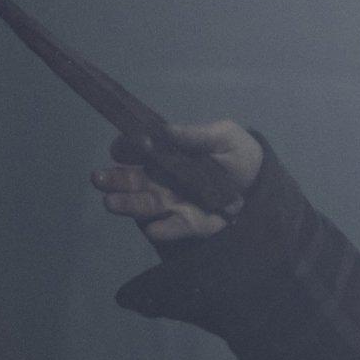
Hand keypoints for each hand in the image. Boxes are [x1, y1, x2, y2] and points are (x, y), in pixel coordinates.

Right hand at [90, 120, 262, 242]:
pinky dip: (163, 229)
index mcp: (165, 155)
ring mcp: (172, 203)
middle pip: (132, 180)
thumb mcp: (224, 136)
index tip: (121, 149)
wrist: (261, 184)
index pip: (135, 151)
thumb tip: (168, 130)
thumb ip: (198, 134)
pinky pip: (171, 228)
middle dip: (113, 180)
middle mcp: (161, 180)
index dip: (125, 149)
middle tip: (98, 178)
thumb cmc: (237, 155)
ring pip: (144, 205)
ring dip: (128, 205)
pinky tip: (154, 228)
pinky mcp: (189, 223)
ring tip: (111, 203)